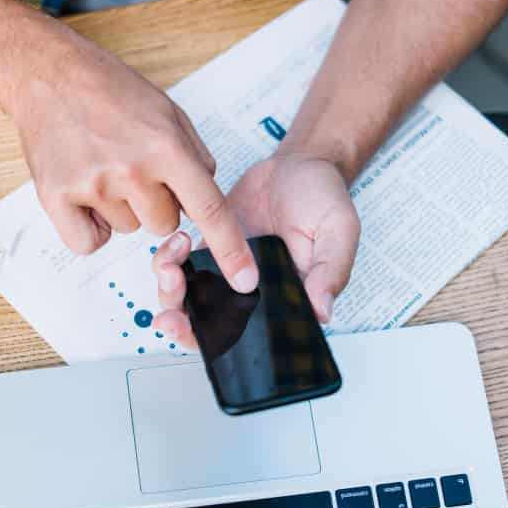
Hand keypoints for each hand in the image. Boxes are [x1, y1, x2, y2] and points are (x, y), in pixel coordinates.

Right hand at [8, 30, 258, 292]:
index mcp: (166, 146)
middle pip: (164, 226)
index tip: (245, 281)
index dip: (230, 249)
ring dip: (119, 209)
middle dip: (155, 203)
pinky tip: (83, 192)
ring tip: (101, 166)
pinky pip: (89, 243)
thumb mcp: (167, 112)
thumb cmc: (109, 89)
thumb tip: (203, 202)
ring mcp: (92, 185)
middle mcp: (131, 169)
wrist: (47, 74)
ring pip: (128, 231)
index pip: (209, 209)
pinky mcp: (56, 197)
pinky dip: (89, 227)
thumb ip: (193, 157)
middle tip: (130, 166)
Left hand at [152, 155, 360, 347]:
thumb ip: (331, 270)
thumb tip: (322, 311)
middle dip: (180, 323)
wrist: (299, 164)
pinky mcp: (211, 246)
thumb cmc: (323, 198)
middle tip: (169, 313)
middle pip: (208, 324)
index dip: (215, 344)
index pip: (248, 338)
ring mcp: (227, 270)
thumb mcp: (339, 230)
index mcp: (284, 299)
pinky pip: (181, 263)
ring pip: (188, 296)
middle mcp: (252, 292)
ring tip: (171, 266)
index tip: (192, 331)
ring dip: (169, 289)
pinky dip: (169, 258)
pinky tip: (177, 241)